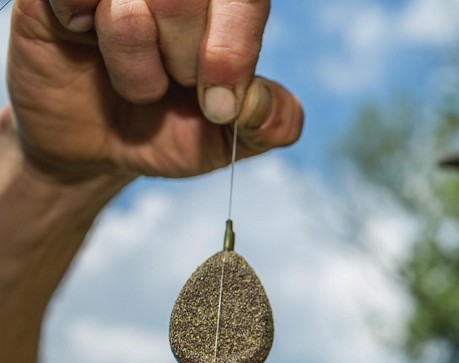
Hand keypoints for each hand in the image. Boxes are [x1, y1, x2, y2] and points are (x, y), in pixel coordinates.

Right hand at [4, 0, 302, 181]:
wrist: (98, 149)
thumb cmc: (170, 130)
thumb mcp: (230, 139)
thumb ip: (271, 121)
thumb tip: (256, 100)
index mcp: (228, 7)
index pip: (246, 0)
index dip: (233, 54)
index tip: (218, 106)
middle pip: (188, 0)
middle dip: (185, 61)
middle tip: (173, 84)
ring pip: (134, 5)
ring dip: (136, 64)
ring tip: (134, 82)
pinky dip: (84, 26)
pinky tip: (84, 37)